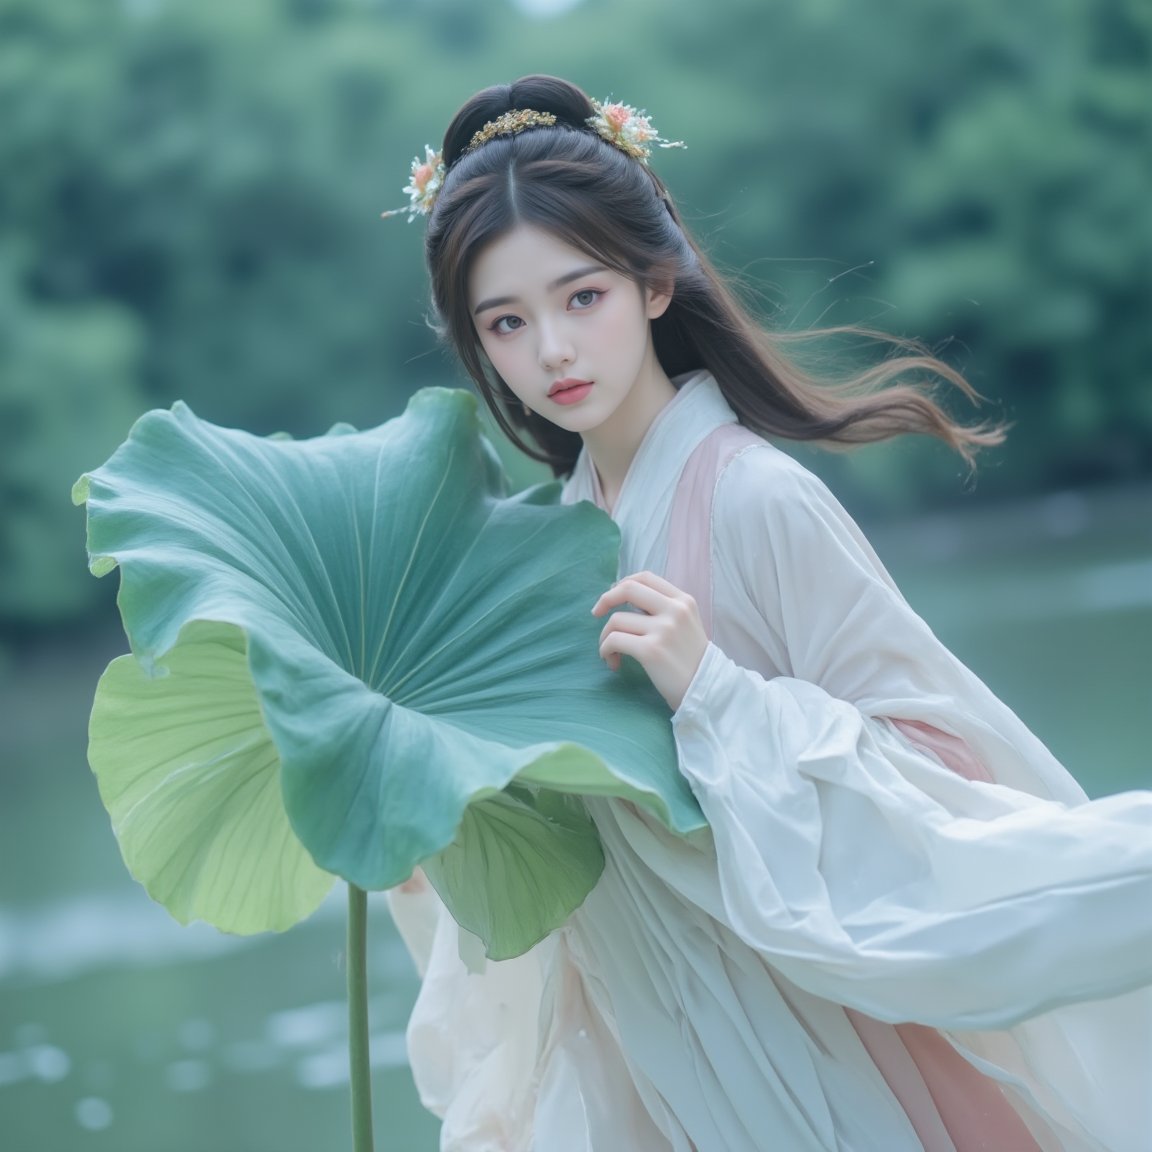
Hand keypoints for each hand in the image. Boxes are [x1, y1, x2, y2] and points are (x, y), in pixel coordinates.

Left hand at [591, 571, 707, 711]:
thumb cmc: (691, 660)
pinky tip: (612, 662)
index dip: (622, 584)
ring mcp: (663, 629)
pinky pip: (614, 641)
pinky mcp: (651, 650)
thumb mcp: (687, 624)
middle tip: (596, 614)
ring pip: (616, 620)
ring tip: (611, 652)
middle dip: (605, 599)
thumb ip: (664, 608)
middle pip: (628, 589)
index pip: (645, 577)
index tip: (612, 597)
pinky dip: (606, 650)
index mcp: (683, 601)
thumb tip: (624, 598)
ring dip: (605, 637)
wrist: (707, 690)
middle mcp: (674, 610)